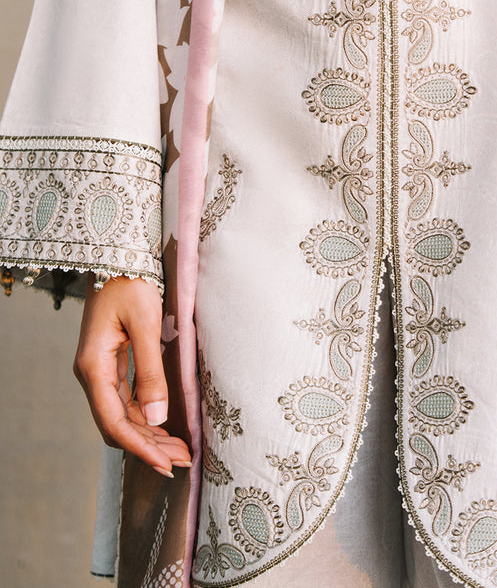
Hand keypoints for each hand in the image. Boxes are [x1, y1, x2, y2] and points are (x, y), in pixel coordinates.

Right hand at [73, 273, 191, 476]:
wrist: (118, 254)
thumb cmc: (132, 282)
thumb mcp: (146, 324)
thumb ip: (150, 372)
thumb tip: (157, 417)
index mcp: (93, 367)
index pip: (114, 423)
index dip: (141, 448)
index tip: (167, 465)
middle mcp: (91, 373)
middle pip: (116, 425)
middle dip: (148, 446)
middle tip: (182, 461)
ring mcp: (99, 369)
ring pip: (121, 415)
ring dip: (148, 434)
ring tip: (179, 449)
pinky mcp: (111, 362)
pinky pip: (125, 400)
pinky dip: (144, 416)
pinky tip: (164, 425)